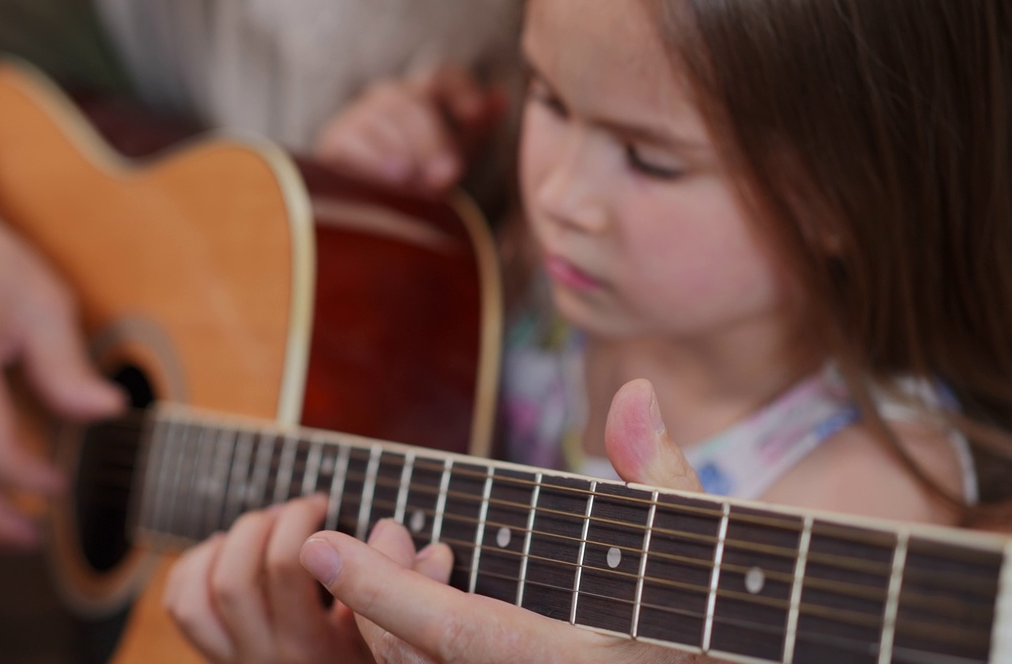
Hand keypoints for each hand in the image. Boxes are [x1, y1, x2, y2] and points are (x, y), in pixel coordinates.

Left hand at [163, 494, 374, 663]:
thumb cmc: (359, 661)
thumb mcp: (382, 636)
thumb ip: (390, 585)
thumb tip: (387, 530)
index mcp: (312, 648)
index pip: (286, 568)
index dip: (299, 520)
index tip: (322, 506)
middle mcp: (266, 656)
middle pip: (234, 579)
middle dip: (259, 527)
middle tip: (289, 513)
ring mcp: (234, 658)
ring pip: (200, 595)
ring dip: (222, 547)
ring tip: (256, 532)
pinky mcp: (215, 654)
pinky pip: (182, 608)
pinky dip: (194, 568)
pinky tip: (225, 553)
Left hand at [300, 380, 706, 663]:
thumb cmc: (709, 614)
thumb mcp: (693, 545)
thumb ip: (662, 474)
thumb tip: (635, 394)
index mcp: (555, 662)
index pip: (446, 625)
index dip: (376, 586)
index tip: (320, 545)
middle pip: (408, 655)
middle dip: (376, 592)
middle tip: (389, 533)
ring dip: (391, 618)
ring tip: (417, 558)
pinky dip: (414, 643)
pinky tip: (435, 598)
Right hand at [315, 65, 505, 193]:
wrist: (366, 208)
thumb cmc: (416, 176)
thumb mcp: (451, 155)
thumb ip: (475, 130)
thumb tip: (500, 98)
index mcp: (422, 95)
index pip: (443, 76)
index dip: (461, 90)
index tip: (476, 115)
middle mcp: (390, 96)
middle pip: (413, 102)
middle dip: (432, 140)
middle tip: (447, 174)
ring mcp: (359, 114)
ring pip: (384, 118)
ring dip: (403, 150)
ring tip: (414, 179)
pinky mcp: (335, 139)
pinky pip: (355, 139)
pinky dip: (374, 159)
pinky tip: (390, 177)